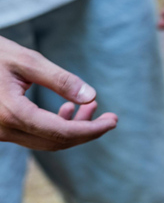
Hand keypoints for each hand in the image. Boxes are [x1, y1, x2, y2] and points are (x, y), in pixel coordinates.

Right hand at [0, 37, 117, 150]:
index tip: (114, 121)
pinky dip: (55, 126)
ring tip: (92, 107)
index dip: (92, 130)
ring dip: (73, 128)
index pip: (62, 133)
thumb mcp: (25, 59)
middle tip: (111, 117)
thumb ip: (59, 79)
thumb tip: (91, 96)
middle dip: (87, 131)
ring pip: (45, 141)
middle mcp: (3, 130)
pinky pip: (33, 135)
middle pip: (56, 142)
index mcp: (12, 114)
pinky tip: (69, 108)